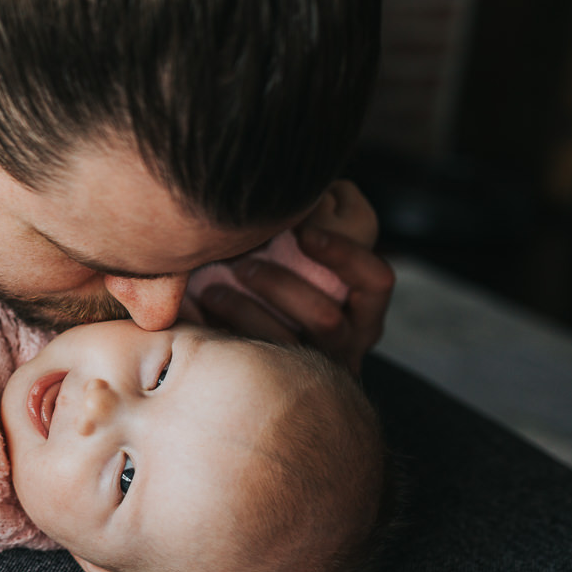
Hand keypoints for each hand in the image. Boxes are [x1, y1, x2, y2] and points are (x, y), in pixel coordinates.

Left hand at [194, 180, 394, 373]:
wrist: (272, 371)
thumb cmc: (293, 285)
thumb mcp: (314, 258)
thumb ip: (317, 223)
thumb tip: (310, 185)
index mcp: (365, 308)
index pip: (375, 280)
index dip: (343, 254)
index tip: (304, 231)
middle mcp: (349, 343)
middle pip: (324, 318)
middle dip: (279, 287)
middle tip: (241, 264)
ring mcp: (314, 370)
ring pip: (285, 345)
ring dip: (244, 313)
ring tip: (211, 287)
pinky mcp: (277, 386)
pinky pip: (251, 366)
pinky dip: (220, 336)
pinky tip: (196, 314)